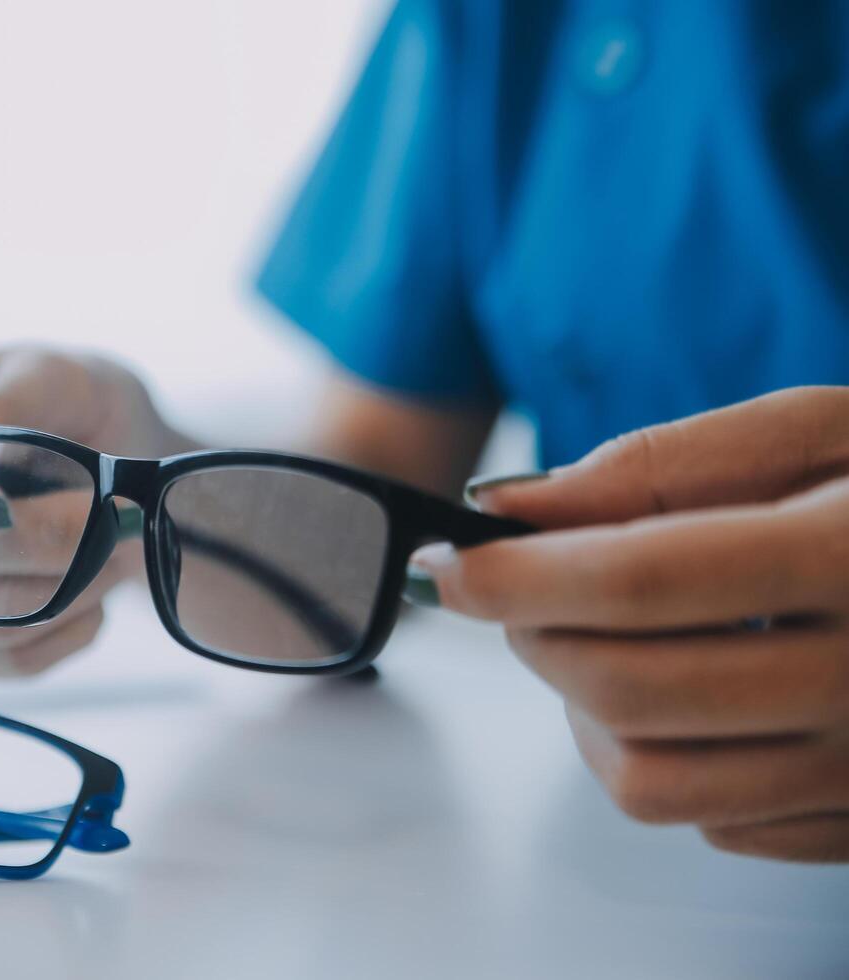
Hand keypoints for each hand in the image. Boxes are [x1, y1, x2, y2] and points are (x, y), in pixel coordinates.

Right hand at [0, 347, 187, 675]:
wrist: (115, 455)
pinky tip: (100, 585)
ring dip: (60, 589)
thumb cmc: (67, 397)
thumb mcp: (48, 371)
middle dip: (28, 544)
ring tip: (116, 542)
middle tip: (109, 512)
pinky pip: (4, 660)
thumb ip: (2, 402)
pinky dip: (68, 628)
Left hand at [410, 387, 848, 861]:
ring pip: (652, 783)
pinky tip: (692, 688)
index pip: (648, 581)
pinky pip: (711, 823)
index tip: (452, 564)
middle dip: (537, 636)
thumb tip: (511, 508)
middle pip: (631, 689)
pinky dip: (662, 755)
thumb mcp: (815, 432)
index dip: (523, 576)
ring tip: (598, 641)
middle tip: (523, 589)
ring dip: (582, 710)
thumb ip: (659, 467)